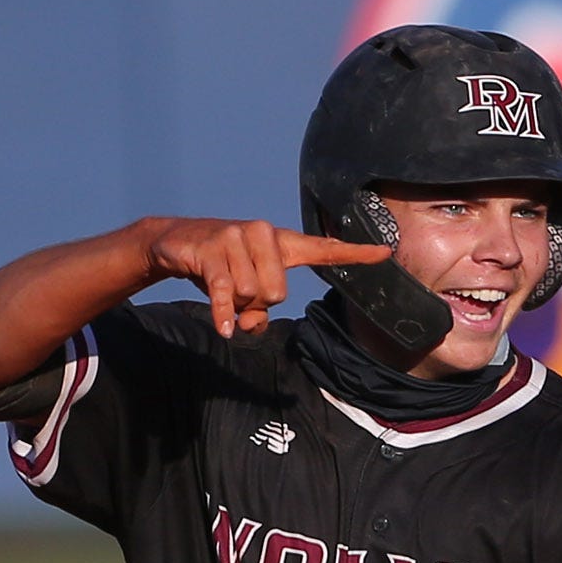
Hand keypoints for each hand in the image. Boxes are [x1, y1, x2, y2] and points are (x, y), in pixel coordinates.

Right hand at [144, 220, 395, 340]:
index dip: (355, 254)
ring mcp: (237, 238)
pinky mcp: (213, 250)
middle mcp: (264, 234)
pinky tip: (224, 328)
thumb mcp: (245, 292)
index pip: (324, 249)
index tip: (385, 252)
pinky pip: (226, 294)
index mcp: (281, 243)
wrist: (176, 242)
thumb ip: (258, 312)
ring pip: (251, 296)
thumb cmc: (222, 268)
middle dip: (257, 304)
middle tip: (238, 290)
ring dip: (234, 304)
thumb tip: (250, 325)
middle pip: (278, 294)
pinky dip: (223, 315)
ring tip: (221, 285)